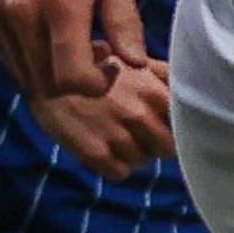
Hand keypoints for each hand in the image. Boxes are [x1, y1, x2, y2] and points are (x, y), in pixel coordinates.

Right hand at [0, 0, 142, 100]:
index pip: (71, 79)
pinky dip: (30, 56)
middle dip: (75, 82)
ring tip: (74, 41)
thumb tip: (136, 64)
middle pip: (46, 83)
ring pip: (23, 73)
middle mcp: (19, 13)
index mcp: (59, 3)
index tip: (111, 65)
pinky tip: (50, 31)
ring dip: (51, 72)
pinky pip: (7, 54)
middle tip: (96, 54)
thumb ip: (124, 21)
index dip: (96, 84)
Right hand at [29, 58, 175, 180]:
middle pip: (168, 148)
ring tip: (116, 133)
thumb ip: (161, 75)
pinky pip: (120, 173)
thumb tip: (188, 86)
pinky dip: (114, 164)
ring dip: (134, 153)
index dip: (176, 124)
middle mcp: (138, 115)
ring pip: (143, 161)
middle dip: (156, 141)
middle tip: (138, 129)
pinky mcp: (94, 154)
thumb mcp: (131, 58)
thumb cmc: (91, 62)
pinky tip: (103, 145)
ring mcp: (116, 136)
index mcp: (153, 91)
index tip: (165, 121)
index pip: (185, 123)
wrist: (44, 73)